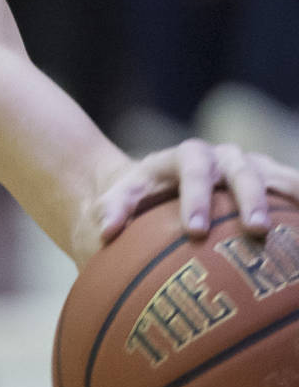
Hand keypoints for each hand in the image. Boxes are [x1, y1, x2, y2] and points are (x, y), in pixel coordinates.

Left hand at [94, 138, 298, 250]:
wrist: (161, 182)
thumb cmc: (139, 195)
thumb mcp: (120, 195)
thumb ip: (111, 208)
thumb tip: (106, 230)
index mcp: (184, 156)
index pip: (191, 169)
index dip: (196, 197)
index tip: (193, 230)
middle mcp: (221, 157)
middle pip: (240, 170)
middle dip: (249, 199)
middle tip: (256, 229)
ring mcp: (249, 166)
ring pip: (273, 176)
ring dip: (287, 197)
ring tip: (293, 229)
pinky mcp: (269, 180)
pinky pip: (290, 187)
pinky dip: (298, 199)